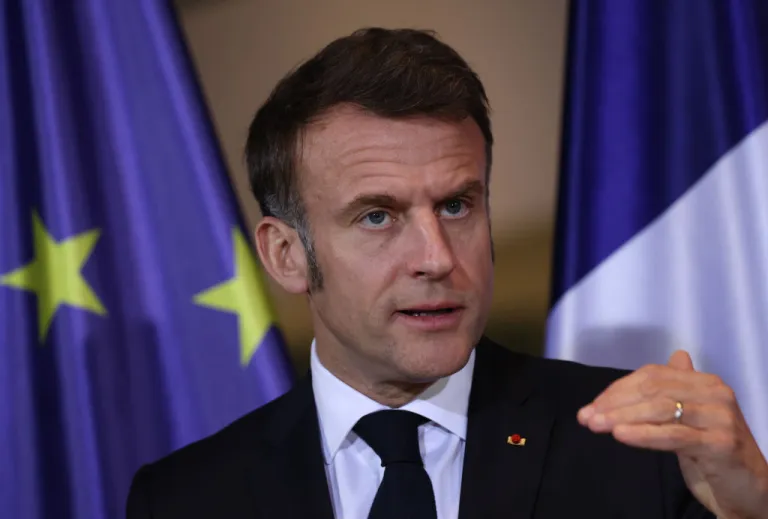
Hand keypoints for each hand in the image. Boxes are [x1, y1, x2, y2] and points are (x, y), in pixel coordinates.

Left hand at [577, 350, 767, 518]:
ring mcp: (721, 418)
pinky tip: (621, 435)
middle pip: (653, 390)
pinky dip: (644, 434)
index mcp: (705, 383)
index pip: (652, 376)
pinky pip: (674, 435)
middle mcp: (716, 394)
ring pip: (660, 410)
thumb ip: (675, 391)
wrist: (749, 489)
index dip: (618, 389)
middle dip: (614, 404)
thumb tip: (675, 356)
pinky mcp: (721, 443)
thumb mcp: (689, 418)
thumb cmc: (712, 452)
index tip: (591, 406)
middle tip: (586, 417)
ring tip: (596, 426)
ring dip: (622, 417)